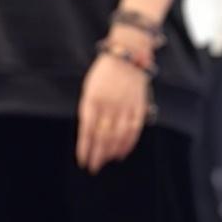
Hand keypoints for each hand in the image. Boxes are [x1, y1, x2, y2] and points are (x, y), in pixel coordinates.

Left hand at [75, 42, 151, 172]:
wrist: (127, 54)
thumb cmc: (104, 73)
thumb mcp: (89, 89)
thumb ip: (89, 111)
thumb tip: (89, 136)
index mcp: (93, 100)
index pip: (87, 131)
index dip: (85, 148)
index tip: (83, 161)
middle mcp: (109, 105)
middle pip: (102, 137)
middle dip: (97, 155)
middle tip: (94, 167)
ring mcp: (125, 106)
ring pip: (118, 136)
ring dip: (111, 152)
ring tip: (106, 161)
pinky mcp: (138, 106)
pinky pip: (133, 130)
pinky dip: (128, 144)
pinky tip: (122, 153)